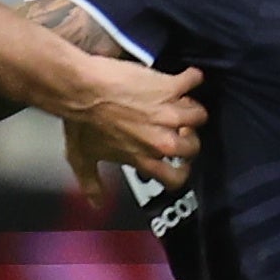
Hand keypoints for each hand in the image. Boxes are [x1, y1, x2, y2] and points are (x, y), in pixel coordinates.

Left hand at [65, 65, 203, 191]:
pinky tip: (187, 77)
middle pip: (193, 146)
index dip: (181, 171)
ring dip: (190, 109)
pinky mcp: (169, 87)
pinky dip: (192, 78)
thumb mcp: (82, 159)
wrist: (82, 90)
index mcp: (143, 158)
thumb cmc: (81, 121)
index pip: (176, 177)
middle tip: (179, 130)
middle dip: (188, 138)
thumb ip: (92, 184)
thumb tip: (95, 201)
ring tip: (181, 103)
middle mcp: (160, 139)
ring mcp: (168, 113)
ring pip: (198, 114)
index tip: (180, 164)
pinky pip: (194, 81)